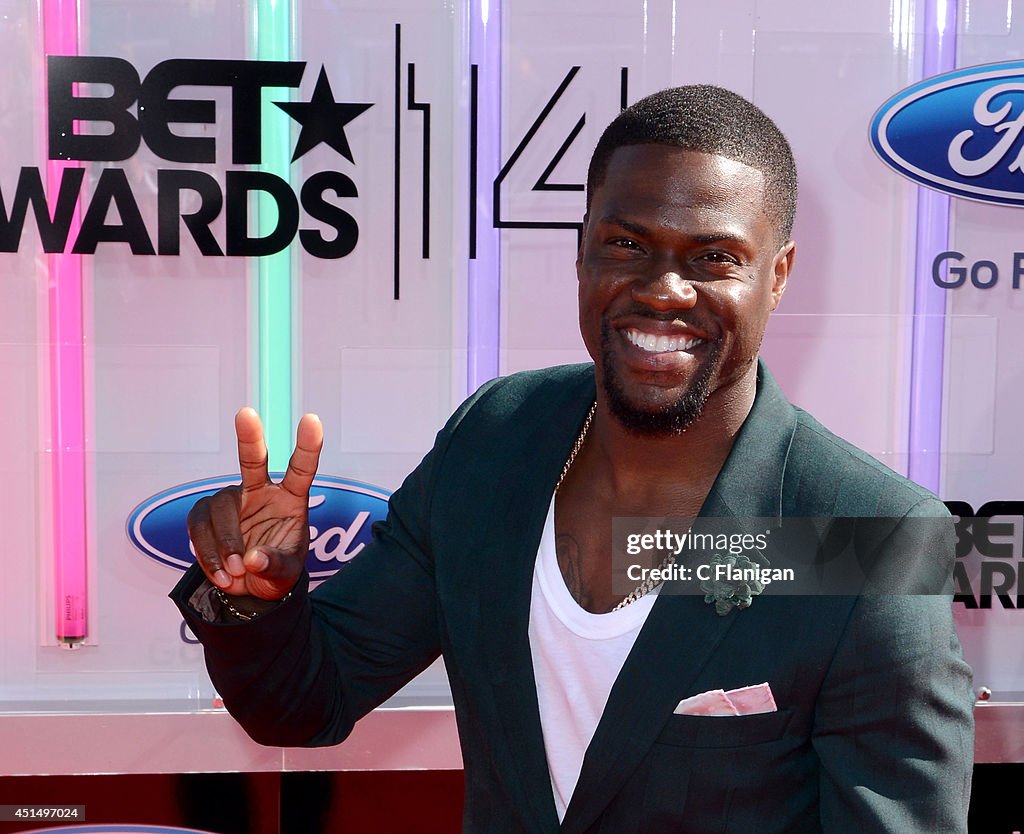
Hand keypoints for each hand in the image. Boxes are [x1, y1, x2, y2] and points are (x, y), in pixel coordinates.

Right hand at [187, 408, 323, 599]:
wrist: (249, 589)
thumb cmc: (275, 572)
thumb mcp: (285, 575)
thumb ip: (273, 565)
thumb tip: (251, 559)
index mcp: (291, 499)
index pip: (301, 469)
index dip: (308, 445)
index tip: (312, 420)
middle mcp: (261, 491)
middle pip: (253, 460)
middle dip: (250, 436)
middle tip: (246, 413)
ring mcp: (232, 499)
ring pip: (221, 507)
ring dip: (225, 543)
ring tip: (234, 574)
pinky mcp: (206, 513)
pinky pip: (199, 526)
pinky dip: (207, 553)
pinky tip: (220, 573)